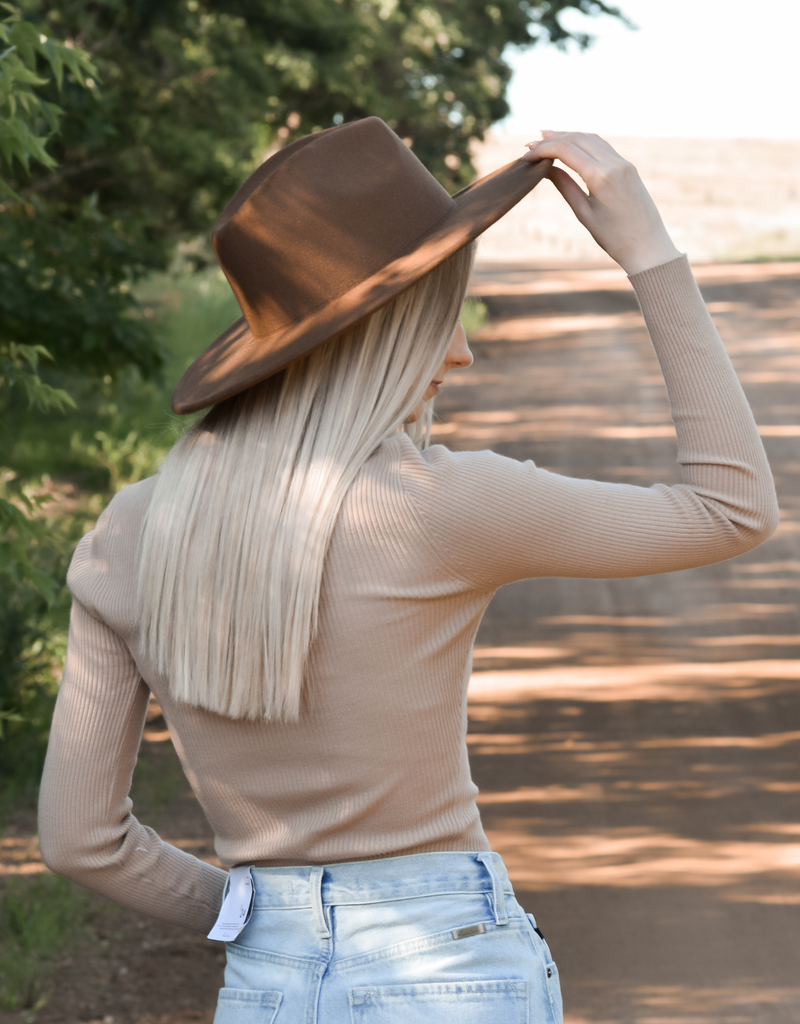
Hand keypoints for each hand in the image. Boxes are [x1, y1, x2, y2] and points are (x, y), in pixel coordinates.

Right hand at [523, 131, 680, 275]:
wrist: (648, 246)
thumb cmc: (614, 237)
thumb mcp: (584, 213)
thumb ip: (565, 186)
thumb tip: (547, 168)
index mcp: (601, 177)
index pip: (566, 149)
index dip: (543, 149)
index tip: (526, 155)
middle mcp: (614, 164)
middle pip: (577, 138)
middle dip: (553, 138)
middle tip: (531, 144)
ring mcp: (623, 163)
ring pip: (590, 138)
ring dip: (568, 136)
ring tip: (547, 138)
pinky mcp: (628, 167)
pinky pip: (602, 146)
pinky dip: (583, 142)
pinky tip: (571, 146)